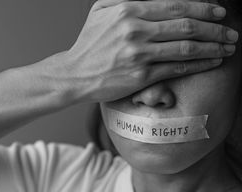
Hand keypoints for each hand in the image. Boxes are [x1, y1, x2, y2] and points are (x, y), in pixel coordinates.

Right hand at [62, 0, 238, 103]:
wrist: (74, 74)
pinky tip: (212, 61)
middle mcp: (136, 30)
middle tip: (230, 32)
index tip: (219, 12)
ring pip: (186, 47)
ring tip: (228, 47)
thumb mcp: (100, 10)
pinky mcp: (141, 76)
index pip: (176, 5)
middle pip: (186, 25)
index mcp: (128, 11)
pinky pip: (177, 68)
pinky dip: (199, 64)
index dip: (203, 8)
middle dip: (215, 28)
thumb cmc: (89, 44)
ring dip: (213, 46)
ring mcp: (139, 54)